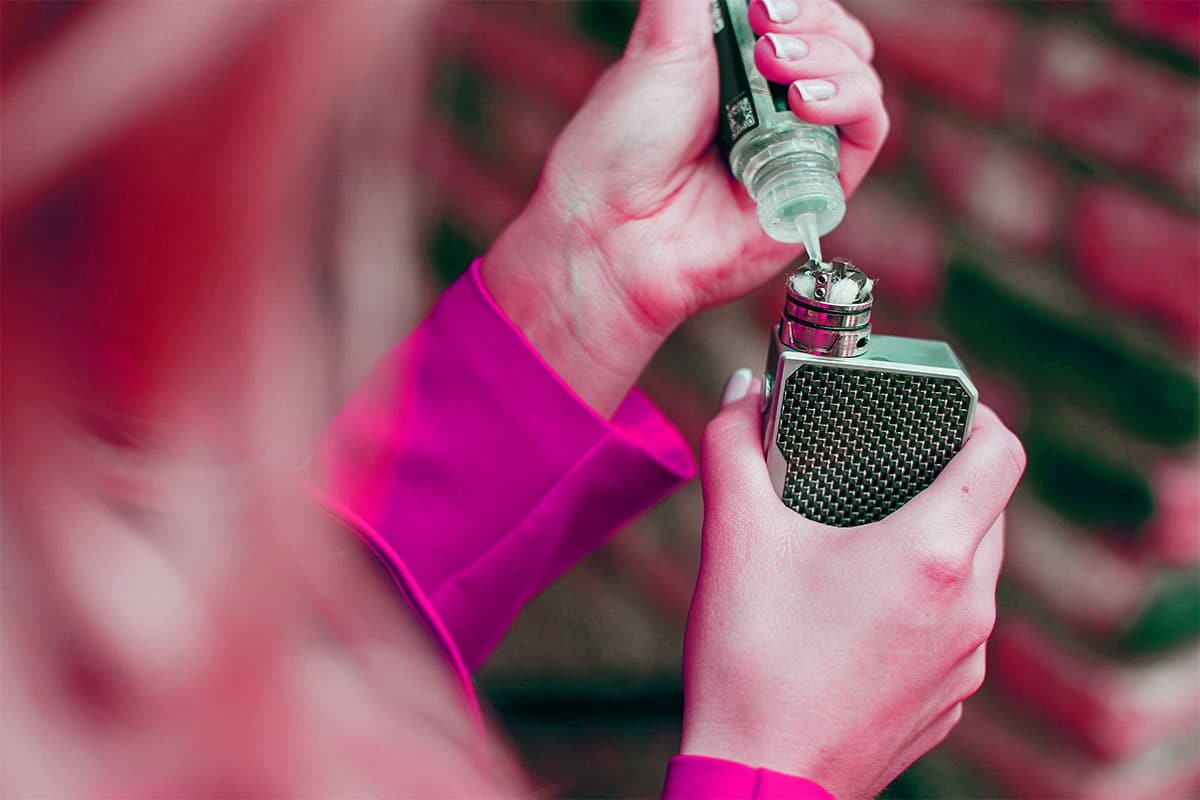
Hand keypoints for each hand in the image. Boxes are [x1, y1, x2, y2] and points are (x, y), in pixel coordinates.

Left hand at [481, 0, 886, 415]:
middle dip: (816, 23)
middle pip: (841, 41)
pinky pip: (868, 132)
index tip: (760, 6)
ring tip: (776, 66)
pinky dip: (850, 100)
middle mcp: (771, 103)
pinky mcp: (818, 189)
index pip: (801, 16)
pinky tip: (805, 99)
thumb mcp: (657, 43)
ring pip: (860, 78)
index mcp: (735, 64)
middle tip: (765, 37)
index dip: (799, 4)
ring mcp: (797, 144)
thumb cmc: (621, 145)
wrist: (612, 229)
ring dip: (831, 57)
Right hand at [680, 374, 1024, 798]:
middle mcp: (969, 607)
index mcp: (929, 553)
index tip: (945, 409)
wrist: (759, 781)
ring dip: (933, 544)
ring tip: (861, 542)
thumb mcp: (734, 539)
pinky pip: (956, 628)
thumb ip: (732, 448)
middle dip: (943, 479)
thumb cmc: (750, 663)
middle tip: (880, 470)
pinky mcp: (950, 700)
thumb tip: (741, 394)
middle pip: (988, 511)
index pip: (1002, 454)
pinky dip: (924, 603)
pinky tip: (859, 613)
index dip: (981, 416)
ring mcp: (967, 661)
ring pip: (974, 573)